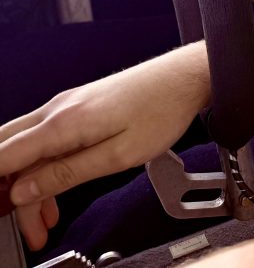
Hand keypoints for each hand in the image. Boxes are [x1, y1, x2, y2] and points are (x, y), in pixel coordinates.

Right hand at [0, 45, 208, 247]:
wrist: (187, 76)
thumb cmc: (163, 108)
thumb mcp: (118, 155)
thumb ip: (67, 174)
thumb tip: (24, 191)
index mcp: (63, 123)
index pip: (1, 158)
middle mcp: (57, 110)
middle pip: (6, 153)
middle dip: (5, 191)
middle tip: (20, 224)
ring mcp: (67, 106)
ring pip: (26, 149)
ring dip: (26, 185)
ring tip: (42, 221)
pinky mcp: (79, 107)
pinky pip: (46, 140)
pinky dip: (44, 168)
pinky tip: (55, 193)